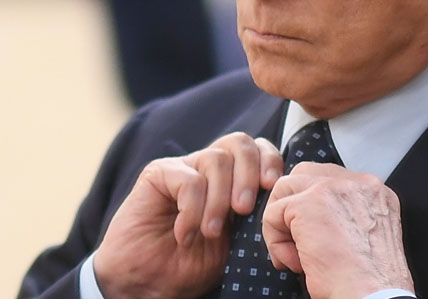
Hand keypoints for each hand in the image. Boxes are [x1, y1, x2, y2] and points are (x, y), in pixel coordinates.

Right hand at [93, 132, 282, 298]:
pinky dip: (192, 210)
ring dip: (218, 200)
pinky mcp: (158, 174)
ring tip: (210, 233)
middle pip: (240, 143)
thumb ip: (254, 215)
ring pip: (216, 159)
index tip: (272, 187)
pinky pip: (188, 179)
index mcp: (232, 179)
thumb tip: (280, 196)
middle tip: (243, 210)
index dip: (270, 161)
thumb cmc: (190, 266)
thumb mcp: (234, 241)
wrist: (147, 285)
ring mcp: (184, 168)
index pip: (259, 150)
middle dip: (249, 174)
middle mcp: (208, 168)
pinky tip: (185, 235)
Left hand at [262, 163, 415, 298]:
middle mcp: (358, 183)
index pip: (330, 180)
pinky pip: (273, 214)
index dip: (312, 206)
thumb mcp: (365, 237)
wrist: (373, 295)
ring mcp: (333, 188)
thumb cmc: (369, 281)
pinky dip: (275, 241)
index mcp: (374, 191)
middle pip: (305, 174)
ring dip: (282, 224)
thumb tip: (313, 219)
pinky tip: (294, 263)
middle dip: (291, 206)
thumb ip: (346, 216)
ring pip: (286, 190)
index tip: (312, 235)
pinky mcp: (309, 203)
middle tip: (293, 240)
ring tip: (294, 255)